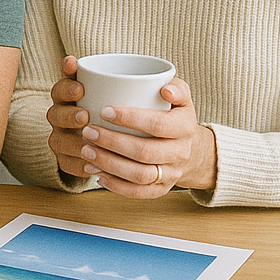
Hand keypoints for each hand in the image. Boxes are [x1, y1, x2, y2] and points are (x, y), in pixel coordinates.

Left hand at [46, 56, 216, 196]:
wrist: (193, 151)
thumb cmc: (176, 117)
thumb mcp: (183, 98)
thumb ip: (176, 87)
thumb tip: (164, 89)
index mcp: (185, 127)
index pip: (157, 124)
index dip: (130, 118)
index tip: (104, 110)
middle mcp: (180, 153)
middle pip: (144, 151)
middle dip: (112, 142)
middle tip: (87, 131)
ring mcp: (172, 174)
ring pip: (139, 175)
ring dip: (109, 164)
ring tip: (86, 151)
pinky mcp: (161, 189)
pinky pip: (138, 193)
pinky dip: (115, 185)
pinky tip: (97, 173)